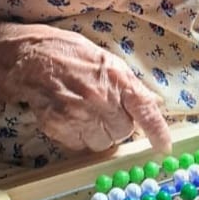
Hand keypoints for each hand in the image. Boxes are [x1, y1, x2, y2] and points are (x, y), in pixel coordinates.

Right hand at [7, 25, 171, 152]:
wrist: (34, 58)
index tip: (164, 146)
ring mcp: (81, 114)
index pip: (145, 108)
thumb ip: (129, 84)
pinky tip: (72, 117)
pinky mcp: (62, 127)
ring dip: (99, 134)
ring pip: (102, 143)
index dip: (157, 130)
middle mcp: (102, 98)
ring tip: (87, 112)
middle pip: (123, 131)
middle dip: (118, 125)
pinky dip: (80, 137)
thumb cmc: (72, 54)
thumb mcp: (109, 60)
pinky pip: (80, 145)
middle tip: (106, 110)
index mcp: (118, 77)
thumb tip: (151, 102)